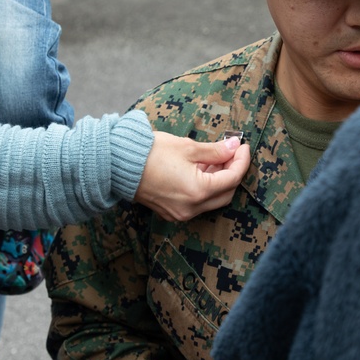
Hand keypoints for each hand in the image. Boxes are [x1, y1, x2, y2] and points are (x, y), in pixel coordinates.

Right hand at [134, 132, 250, 221]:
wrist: (117, 164)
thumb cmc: (151, 153)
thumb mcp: (188, 147)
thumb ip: (215, 150)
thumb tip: (234, 147)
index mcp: (198, 192)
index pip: (232, 178)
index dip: (241, 160)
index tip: (242, 146)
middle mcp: (191, 208)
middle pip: (226, 194)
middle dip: (233, 173)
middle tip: (232, 153)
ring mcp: (180, 213)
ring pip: (212, 200)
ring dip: (218, 181)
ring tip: (216, 158)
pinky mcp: (170, 212)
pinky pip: (197, 203)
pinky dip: (204, 188)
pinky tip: (202, 170)